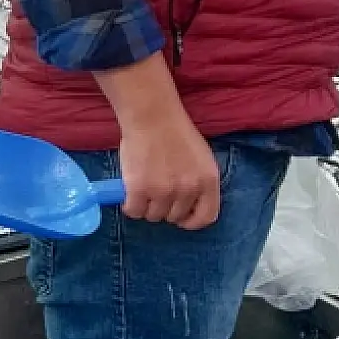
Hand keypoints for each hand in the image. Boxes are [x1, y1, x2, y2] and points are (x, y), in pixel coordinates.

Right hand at [119, 113, 219, 229]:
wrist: (152, 117)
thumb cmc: (175, 133)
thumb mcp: (200, 159)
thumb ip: (198, 182)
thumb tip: (187, 205)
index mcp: (208, 181)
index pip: (206, 217)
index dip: (191, 221)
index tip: (180, 217)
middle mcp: (188, 189)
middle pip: (174, 217)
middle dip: (164, 208)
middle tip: (155, 193)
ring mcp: (164, 192)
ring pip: (153, 216)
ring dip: (146, 206)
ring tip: (142, 189)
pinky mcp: (140, 191)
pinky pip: (134, 211)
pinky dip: (130, 205)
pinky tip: (130, 193)